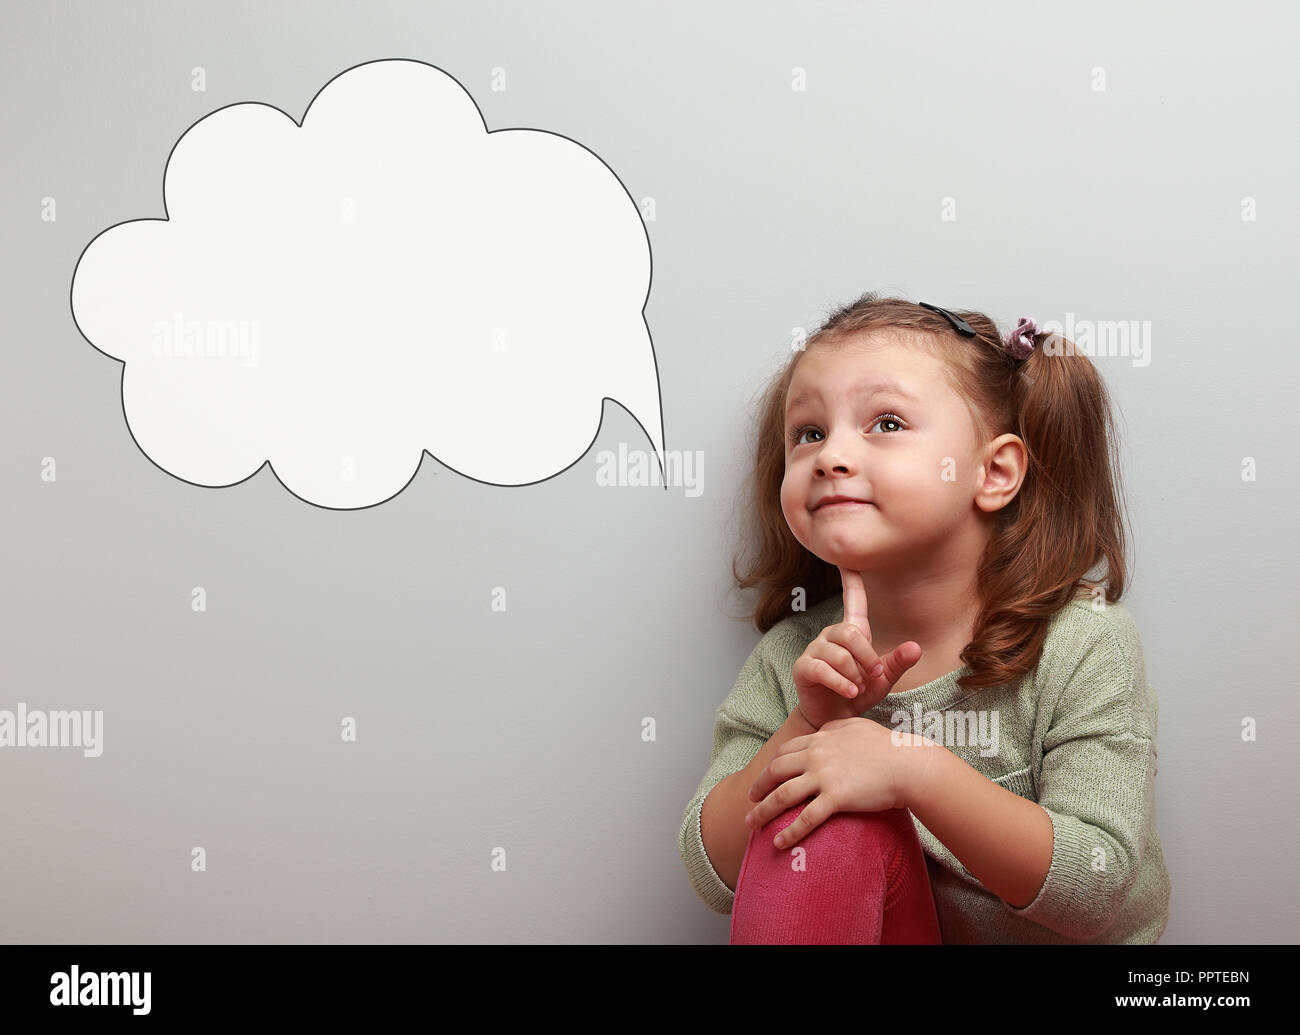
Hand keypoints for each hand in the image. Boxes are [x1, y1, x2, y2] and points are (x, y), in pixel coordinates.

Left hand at [744, 717, 910, 848]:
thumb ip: (836, 727)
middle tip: (750, 798)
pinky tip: (778, 843)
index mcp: (821, 738)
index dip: (772, 764)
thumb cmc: (888, 746)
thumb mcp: (857, 726)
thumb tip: (824, 730)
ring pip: (783, 795)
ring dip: (763, 811)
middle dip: (759, 786)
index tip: (765, 776)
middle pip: (776, 771)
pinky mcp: (836, 798)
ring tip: (751, 823)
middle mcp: (816, 755)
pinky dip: (789, 832)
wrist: (908, 764)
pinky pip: (806, 818)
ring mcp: (824, 776)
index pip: (786, 750)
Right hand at [792, 567, 922, 729]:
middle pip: (850, 633)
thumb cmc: (859, 692)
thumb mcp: (884, 679)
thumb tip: (915, 647)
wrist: (836, 720)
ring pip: (839, 654)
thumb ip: (898, 662)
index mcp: (851, 631)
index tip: (847, 558)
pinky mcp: (803, 667)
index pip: (852, 598)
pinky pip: (824, 669)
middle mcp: (830, 635)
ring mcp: (814, 650)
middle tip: (873, 676)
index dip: (850, 578)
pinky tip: (850, 692)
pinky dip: (841, 683)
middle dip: (867, 657)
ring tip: (858, 688)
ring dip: (855, 675)